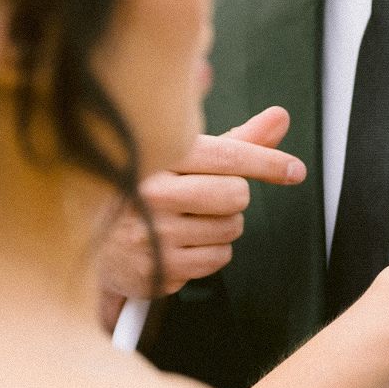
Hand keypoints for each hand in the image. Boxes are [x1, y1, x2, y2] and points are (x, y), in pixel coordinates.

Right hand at [99, 108, 305, 301]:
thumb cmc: (147, 190)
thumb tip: (280, 117)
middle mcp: (150, 194)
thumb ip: (236, 140)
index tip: (294, 169)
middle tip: (206, 198)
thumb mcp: (184, 158)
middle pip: (236, 195)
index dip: (267, 162)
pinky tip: (184, 243)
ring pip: (231, 229)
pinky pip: (219, 259)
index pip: (226, 156)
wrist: (94, 242)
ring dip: (222, 226)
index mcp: (155, 156)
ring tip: (188, 220)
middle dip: (232, 197)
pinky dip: (212, 252)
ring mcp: (153, 235)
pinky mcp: (159, 270)